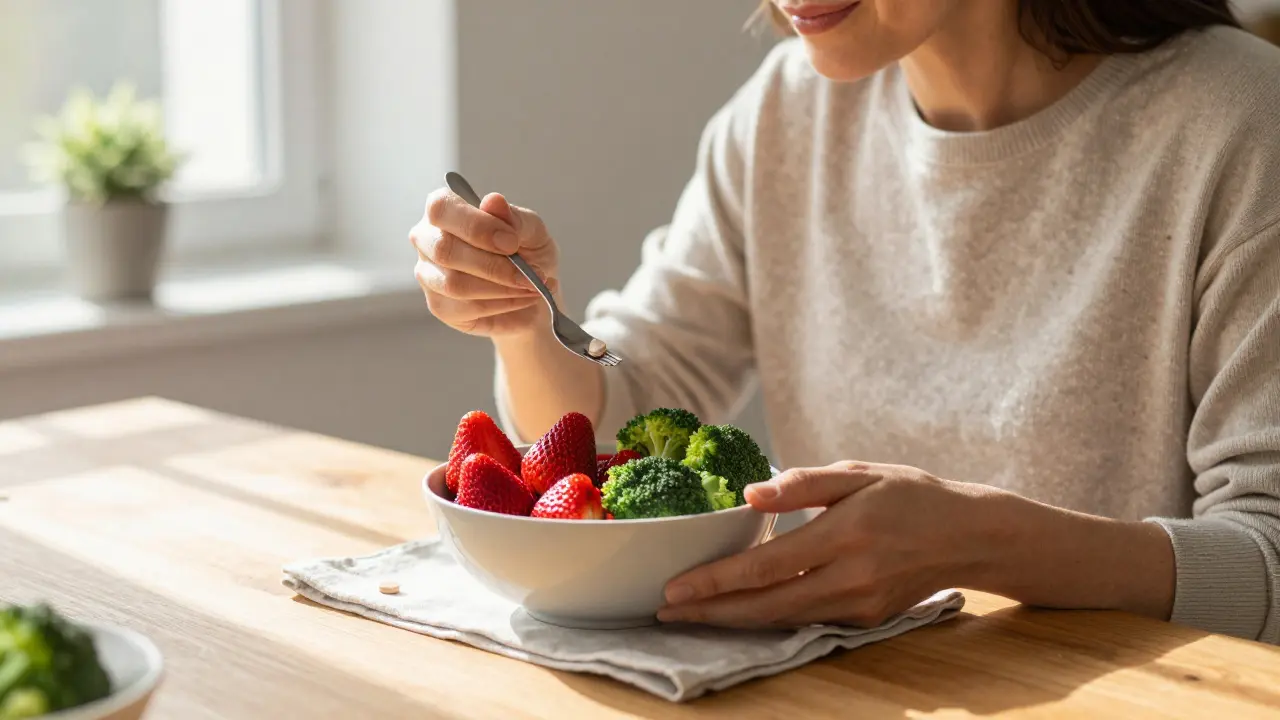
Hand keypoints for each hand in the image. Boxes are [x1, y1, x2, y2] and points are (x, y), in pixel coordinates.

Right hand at [410, 188, 559, 337]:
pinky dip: (502, 304)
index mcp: (446, 209)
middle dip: (493, 265)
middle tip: (528, 273)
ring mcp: (429, 275)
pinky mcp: (439, 306)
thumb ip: (515, 218)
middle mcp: (428, 239)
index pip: (441, 208)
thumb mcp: (533, 232)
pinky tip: (520, 298)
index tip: (512, 242)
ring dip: (501, 287)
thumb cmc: (528, 253)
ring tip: (530, 286)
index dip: (476, 226)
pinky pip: (465, 307)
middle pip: (443, 249)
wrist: (534, 292)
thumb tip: (493, 201)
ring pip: (454, 283)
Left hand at [657, 461, 1001, 628]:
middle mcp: (851, 578)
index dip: (717, 581)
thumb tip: (749, 494)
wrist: (971, 536)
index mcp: (845, 534)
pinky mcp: (867, 620)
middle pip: (767, 605)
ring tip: (690, 615)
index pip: (767, 566)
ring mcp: (860, 605)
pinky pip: (806, 620)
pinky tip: (738, 612)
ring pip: (783, 620)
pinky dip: (768, 619)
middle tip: (664, 610)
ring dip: (733, 620)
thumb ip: (802, 483)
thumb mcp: (858, 472)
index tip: (675, 588)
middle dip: (711, 612)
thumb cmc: (910, 495)